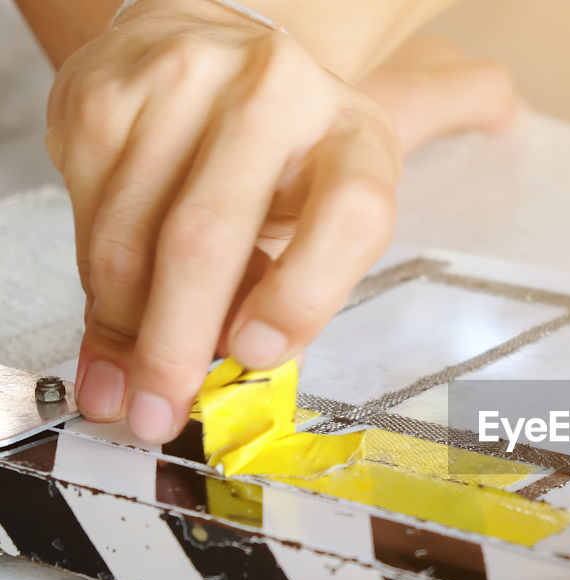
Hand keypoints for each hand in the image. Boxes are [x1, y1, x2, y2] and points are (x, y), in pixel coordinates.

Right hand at [47, 0, 403, 441]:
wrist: (219, 52)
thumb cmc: (288, 154)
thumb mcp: (326, 213)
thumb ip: (296, 286)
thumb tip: (231, 367)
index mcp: (354, 137)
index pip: (347, 216)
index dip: (303, 296)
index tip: (260, 356)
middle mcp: (275, 93)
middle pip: (210, 234)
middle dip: (175, 342)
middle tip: (162, 407)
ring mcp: (183, 83)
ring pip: (131, 234)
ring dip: (124, 326)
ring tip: (130, 380)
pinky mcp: (105, 95)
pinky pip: (87, 215)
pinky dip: (94, 284)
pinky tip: (113, 317)